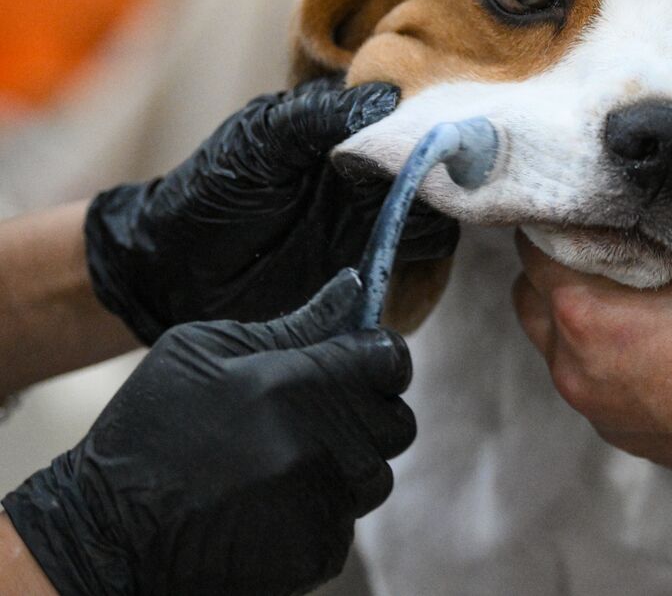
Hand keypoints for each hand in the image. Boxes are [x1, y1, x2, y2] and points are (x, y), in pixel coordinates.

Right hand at [1, 270, 414, 595]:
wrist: (108, 532)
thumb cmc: (149, 429)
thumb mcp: (202, 350)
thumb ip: (292, 324)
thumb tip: (352, 288)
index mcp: (300, 385)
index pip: (391, 360)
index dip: (378, 358)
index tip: (358, 363)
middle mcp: (325, 445)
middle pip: (395, 421)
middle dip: (364, 414)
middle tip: (311, 417)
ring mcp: (326, 503)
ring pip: (374, 474)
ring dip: (342, 465)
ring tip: (280, 464)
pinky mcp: (318, 551)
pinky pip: (346, 520)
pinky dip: (319, 512)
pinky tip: (269, 504)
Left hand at [85, 77, 458, 342]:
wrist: (173, 274)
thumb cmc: (209, 193)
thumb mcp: (257, 141)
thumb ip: (317, 117)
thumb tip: (390, 100)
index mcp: (343, 124)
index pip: (407, 104)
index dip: (429, 106)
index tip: (441, 114)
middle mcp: (371, 166)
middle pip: (437, 154)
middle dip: (445, 156)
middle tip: (436, 164)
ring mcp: (378, 215)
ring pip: (441, 200)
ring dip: (437, 201)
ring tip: (415, 204)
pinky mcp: (378, 264)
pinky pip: (426, 251)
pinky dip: (425, 246)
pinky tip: (405, 240)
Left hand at [512, 220, 671, 481]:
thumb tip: (667, 190)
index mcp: (589, 314)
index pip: (535, 242)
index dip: (565, 211)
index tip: (595, 197)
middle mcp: (579, 370)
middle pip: (534, 296)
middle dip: (564, 264)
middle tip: (615, 238)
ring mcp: (604, 412)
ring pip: (563, 345)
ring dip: (587, 314)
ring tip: (643, 289)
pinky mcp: (633, 440)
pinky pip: (601, 382)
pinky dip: (614, 355)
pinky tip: (664, 334)